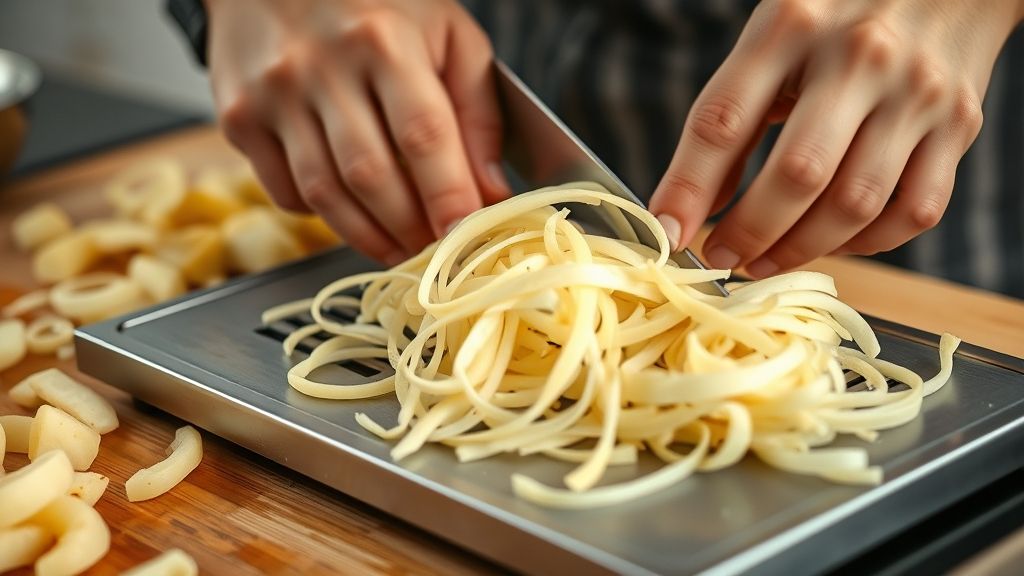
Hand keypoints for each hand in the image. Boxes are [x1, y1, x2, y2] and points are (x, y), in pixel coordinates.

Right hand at [205, 0, 508, 264]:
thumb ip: (478, 113)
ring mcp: (272, 95)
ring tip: (401, 248)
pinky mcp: (239, 119)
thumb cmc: (376, 6)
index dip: (448, 196)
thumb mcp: (447, 35)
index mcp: (383, 41)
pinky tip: (350, 210)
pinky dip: (322, 216)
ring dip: (368, 237)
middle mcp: (321, 68)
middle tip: (438, 254)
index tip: (467, 238)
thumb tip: (492, 192)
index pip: (423, 135)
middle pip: (370, 176)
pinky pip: (284, 192)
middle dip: (410, 229)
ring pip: (323, 194)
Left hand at [650, 0, 1023, 276]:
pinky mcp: (961, 124)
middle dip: (750, 232)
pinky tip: (834, 242)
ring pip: (855, 204)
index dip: (688, 187)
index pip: (723, 120)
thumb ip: (732, 116)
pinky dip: (868, 243)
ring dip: (801, 250)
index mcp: (791, 27)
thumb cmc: (837, 17)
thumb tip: (688, 209)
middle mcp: (859, 57)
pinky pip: (914, 211)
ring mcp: (917, 93)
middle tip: (720, 256)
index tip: (668, 234)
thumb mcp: (772, 40)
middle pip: (798, 173)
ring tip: (764, 262)